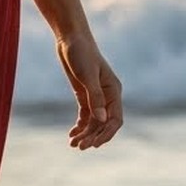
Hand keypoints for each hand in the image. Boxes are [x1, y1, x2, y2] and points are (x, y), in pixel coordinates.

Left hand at [55, 30, 123, 149]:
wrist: (70, 38)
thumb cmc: (81, 53)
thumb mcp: (87, 75)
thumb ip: (94, 97)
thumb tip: (101, 121)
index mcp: (114, 91)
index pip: (116, 119)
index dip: (106, 134)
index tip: (94, 144)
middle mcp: (108, 96)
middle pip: (104, 124)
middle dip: (93, 136)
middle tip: (79, 147)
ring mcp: (96, 96)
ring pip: (94, 122)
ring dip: (85, 134)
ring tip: (73, 144)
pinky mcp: (84, 95)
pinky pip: (85, 116)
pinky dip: (80, 126)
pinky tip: (72, 134)